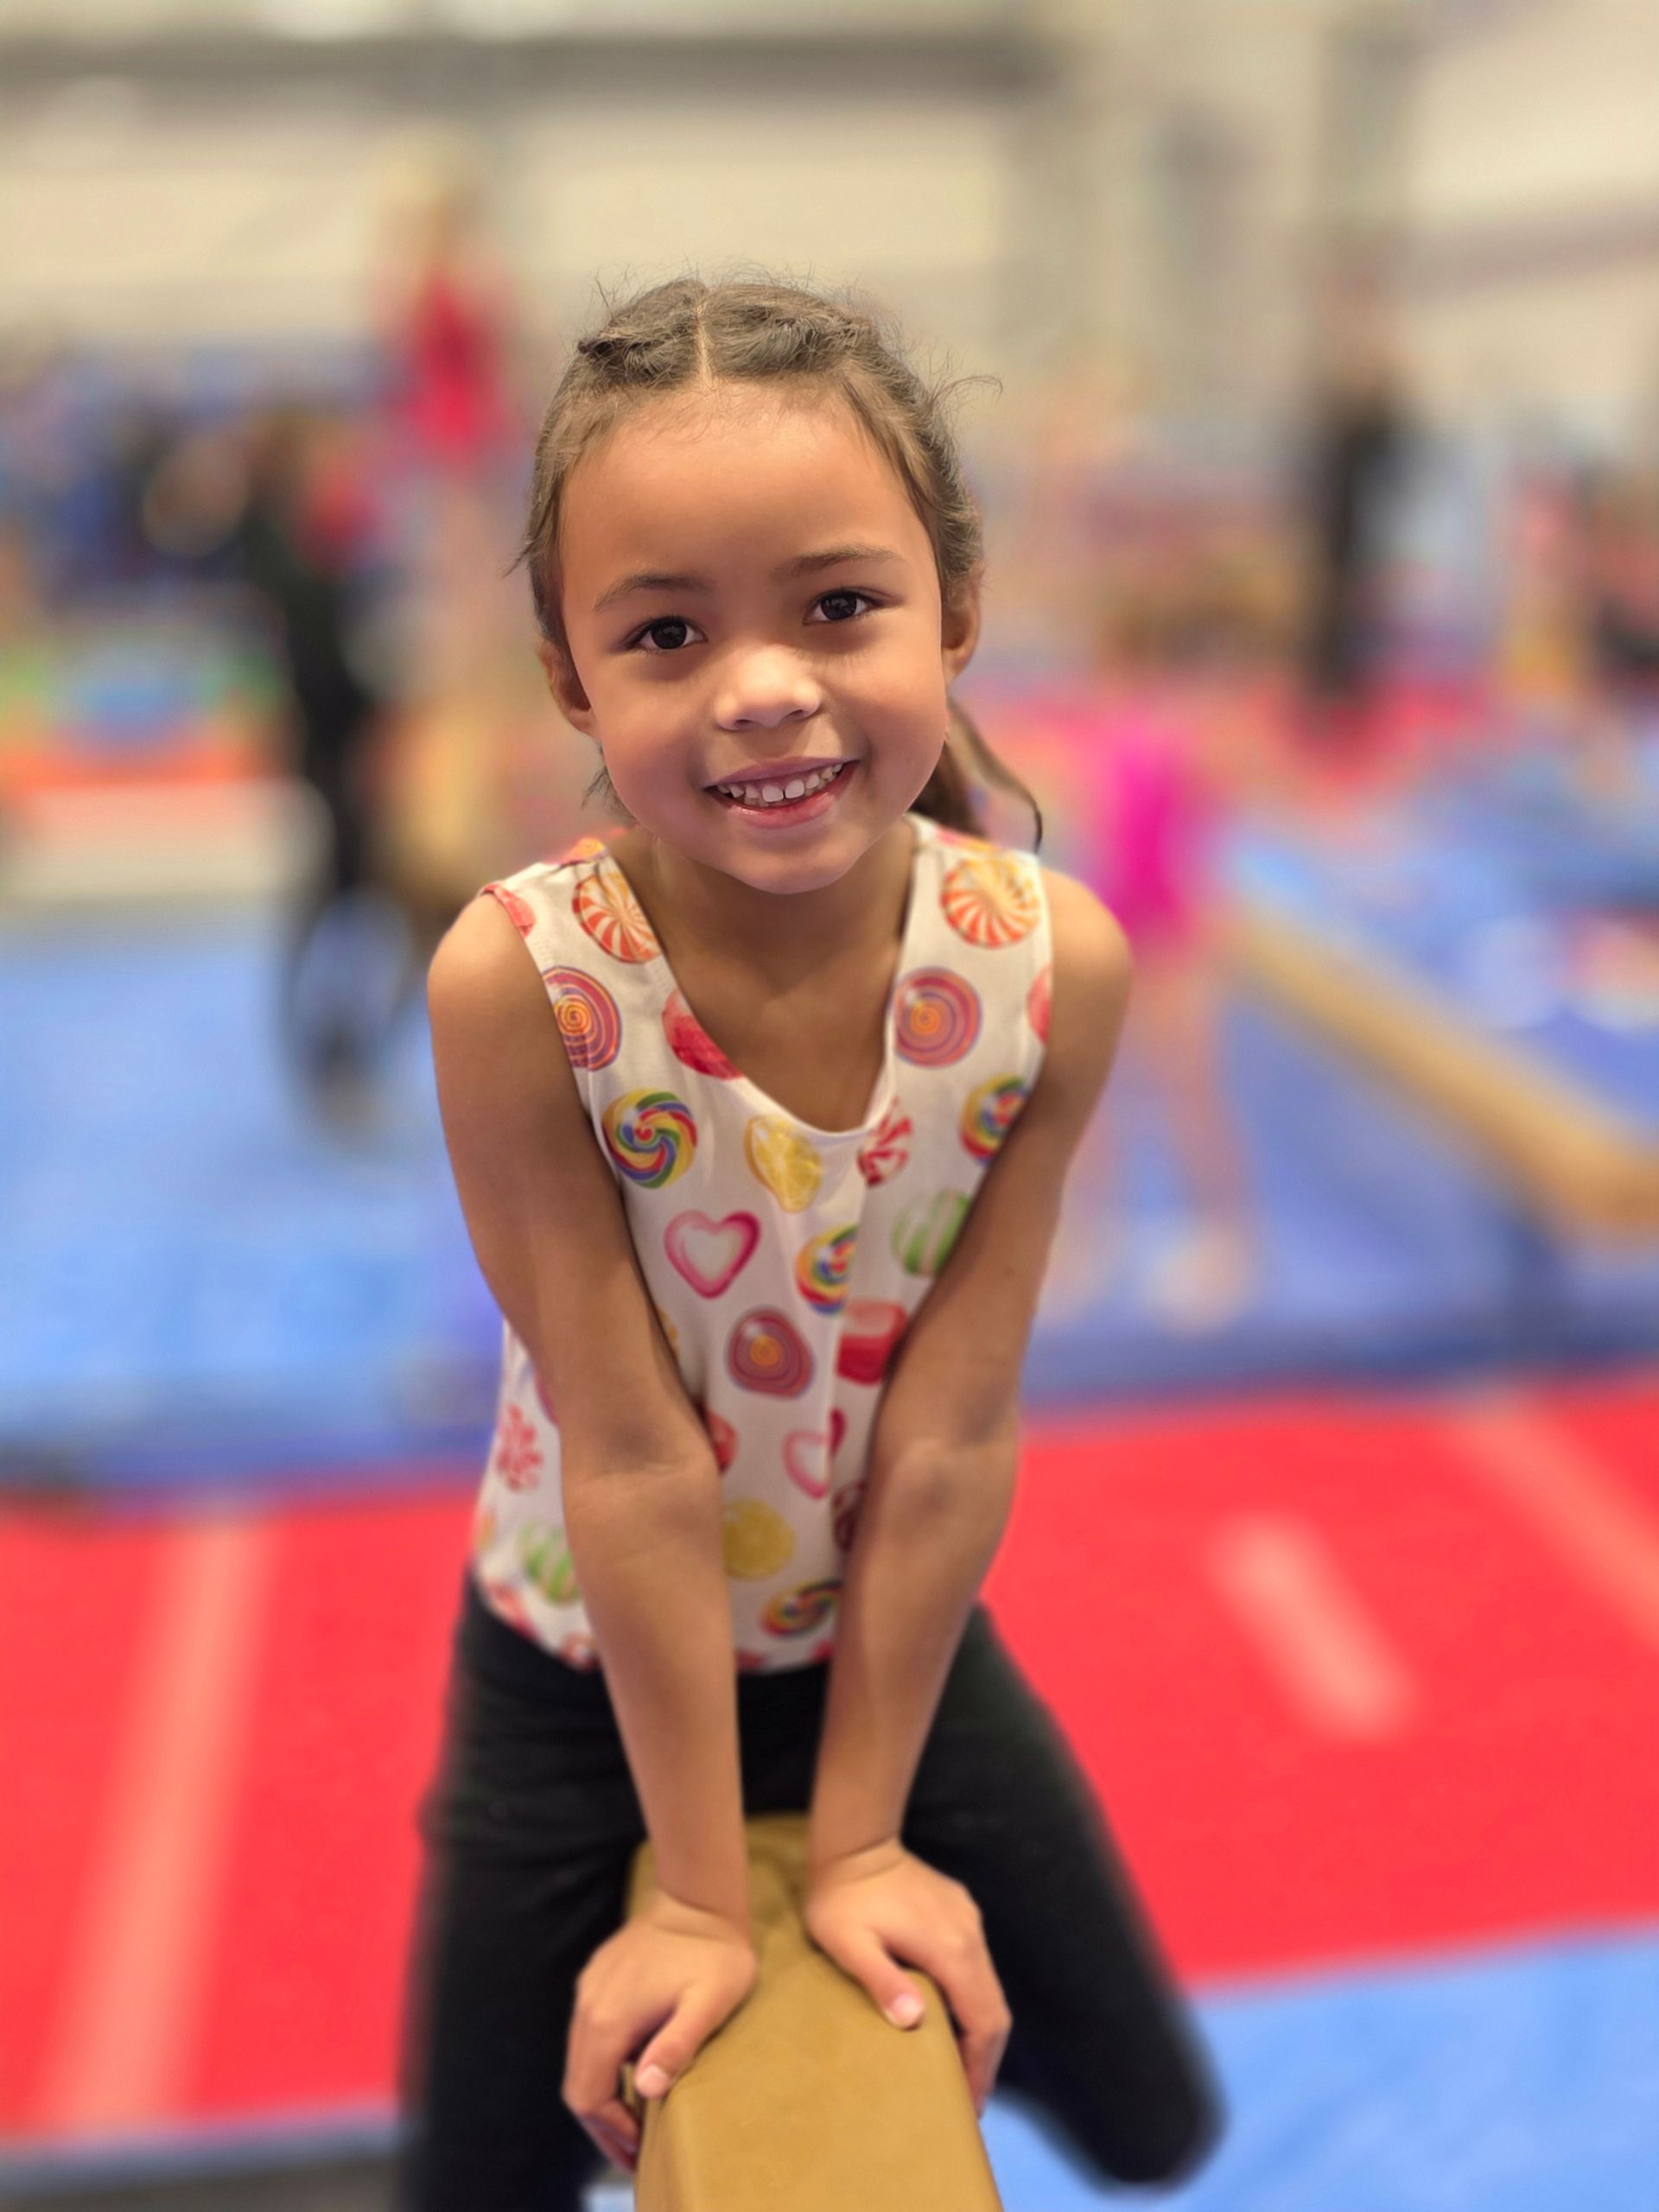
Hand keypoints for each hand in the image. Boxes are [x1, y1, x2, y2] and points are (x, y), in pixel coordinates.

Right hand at [564, 1887, 756, 2175]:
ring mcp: (590, 1989)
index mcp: (610, 2018)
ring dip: (601, 2093)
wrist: (699, 1897)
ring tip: (633, 2120)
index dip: (610, 2130)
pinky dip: (602, 2063)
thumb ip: (677, 2045)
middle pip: (578, 2082)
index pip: (589, 2095)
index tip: (639, 2148)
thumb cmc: (715, 1954)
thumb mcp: (708, 2003)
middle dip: (602, 2122)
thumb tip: (645, 2089)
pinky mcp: (598, 1977)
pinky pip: (588, 2033)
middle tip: (633, 2150)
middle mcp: (589, 2005)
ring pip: (580, 2058)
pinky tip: (631, 2071)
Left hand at [803, 1838, 1010, 2117]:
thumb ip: (882, 1980)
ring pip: (988, 1988)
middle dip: (985, 2058)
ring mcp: (967, 1920)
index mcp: (951, 1950)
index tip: (969, 2106)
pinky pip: (975, 1966)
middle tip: (965, 2099)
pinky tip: (948, 2017)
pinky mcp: (959, 1911)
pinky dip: (970, 2001)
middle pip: (995, 2010)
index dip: (981, 2068)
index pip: (984, 2022)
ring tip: (956, 2068)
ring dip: (978, 2030)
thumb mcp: (850, 1945)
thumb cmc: (842, 1899)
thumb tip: (914, 2020)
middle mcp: (970, 1936)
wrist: (854, 1841)